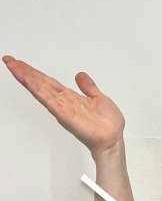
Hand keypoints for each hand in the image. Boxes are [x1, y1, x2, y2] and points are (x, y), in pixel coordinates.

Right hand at [3, 55, 124, 158]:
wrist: (112, 140)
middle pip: (40, 84)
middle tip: (10, 60)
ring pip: (41, 90)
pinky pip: (49, 100)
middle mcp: (64, 103)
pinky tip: (29, 81)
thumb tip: (80, 76)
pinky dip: (38, 90)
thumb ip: (88, 87)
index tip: (22, 64)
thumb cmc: (108, 126)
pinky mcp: (65, 115)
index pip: (48, 82)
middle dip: (25, 72)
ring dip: (27, 78)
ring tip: (14, 66)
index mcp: (70, 98)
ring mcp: (63, 109)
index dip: (35, 73)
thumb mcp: (99, 99)